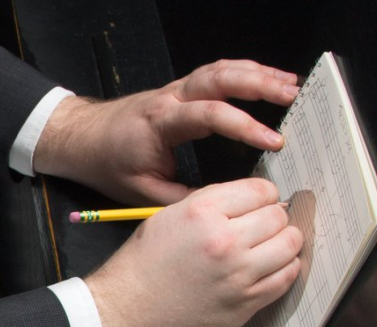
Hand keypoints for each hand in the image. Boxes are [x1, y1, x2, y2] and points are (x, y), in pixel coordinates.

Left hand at [35, 60, 299, 204]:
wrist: (84, 139)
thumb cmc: (109, 164)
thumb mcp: (142, 192)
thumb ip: (183, 199)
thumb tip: (222, 207)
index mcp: (160, 122)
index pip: (209, 115)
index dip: (244, 127)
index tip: (272, 141)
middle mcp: (169, 98)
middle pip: (219, 79)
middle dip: (259, 85)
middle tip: (292, 97)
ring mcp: (175, 89)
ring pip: (220, 70)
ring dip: (257, 74)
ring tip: (291, 85)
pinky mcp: (180, 89)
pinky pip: (215, 73)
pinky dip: (243, 72)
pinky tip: (267, 79)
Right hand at [84, 178, 302, 326]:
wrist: (124, 315)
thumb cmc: (138, 270)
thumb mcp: (164, 220)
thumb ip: (206, 205)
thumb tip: (243, 201)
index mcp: (201, 212)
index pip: (260, 190)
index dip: (263, 196)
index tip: (260, 205)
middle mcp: (224, 239)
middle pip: (278, 216)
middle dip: (274, 219)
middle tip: (263, 228)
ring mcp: (238, 273)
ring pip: (290, 245)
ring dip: (285, 244)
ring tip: (270, 248)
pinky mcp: (246, 302)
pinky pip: (286, 278)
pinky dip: (284, 270)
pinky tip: (270, 269)